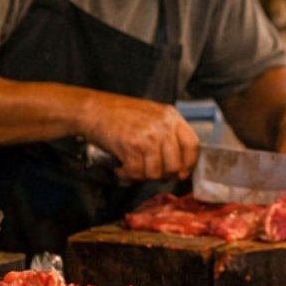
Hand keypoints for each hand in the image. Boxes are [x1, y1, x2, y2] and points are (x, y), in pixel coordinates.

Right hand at [79, 93, 198, 181]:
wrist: (94, 109)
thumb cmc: (120, 113)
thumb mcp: (152, 115)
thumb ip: (167, 133)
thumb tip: (178, 163)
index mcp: (171, 117)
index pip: (192, 145)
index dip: (189, 164)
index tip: (181, 173)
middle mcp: (162, 126)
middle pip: (174, 164)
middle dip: (161, 174)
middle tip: (149, 172)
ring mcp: (148, 136)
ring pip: (155, 172)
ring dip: (142, 176)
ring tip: (132, 167)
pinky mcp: (131, 145)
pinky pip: (136, 172)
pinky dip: (127, 175)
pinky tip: (122, 167)